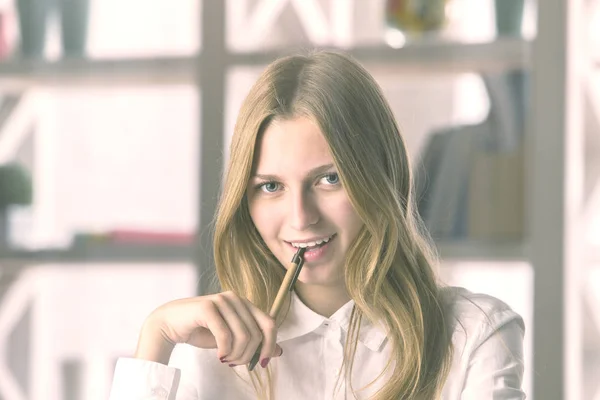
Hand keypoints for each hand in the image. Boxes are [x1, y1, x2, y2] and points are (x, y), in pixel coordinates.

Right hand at [135, 291, 282, 367]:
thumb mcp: (232, 339)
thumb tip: (279, 352)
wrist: (168, 324)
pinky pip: (226, 335)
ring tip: (225, 360)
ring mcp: (222, 300)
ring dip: (236, 355)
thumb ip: (254, 342)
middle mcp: (236, 298)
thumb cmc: (201, 331)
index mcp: (245, 303)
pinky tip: (219, 355)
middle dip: (248, 355)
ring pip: (244, 336)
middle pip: (257, 334)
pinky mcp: (208, 306)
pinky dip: (225, 351)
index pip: (270, 324)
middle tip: (234, 363)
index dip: (270, 345)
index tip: (261, 363)